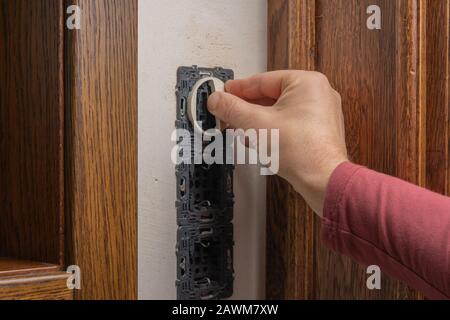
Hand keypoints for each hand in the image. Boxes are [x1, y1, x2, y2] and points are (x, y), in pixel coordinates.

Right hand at [207, 70, 347, 215]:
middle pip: (270, 97)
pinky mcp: (317, 132)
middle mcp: (317, 95)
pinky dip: (271, 130)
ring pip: (278, 112)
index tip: (223, 95)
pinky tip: (256, 140)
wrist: (323, 181)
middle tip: (227, 114)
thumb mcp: (256, 124)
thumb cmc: (304, 152)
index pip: (262, 80)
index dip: (238, 89)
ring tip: (238, 129)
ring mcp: (320, 114)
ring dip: (256, 121)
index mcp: (307, 83)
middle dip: (245, 109)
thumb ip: (232, 108)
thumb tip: (217, 100)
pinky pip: (288, 124)